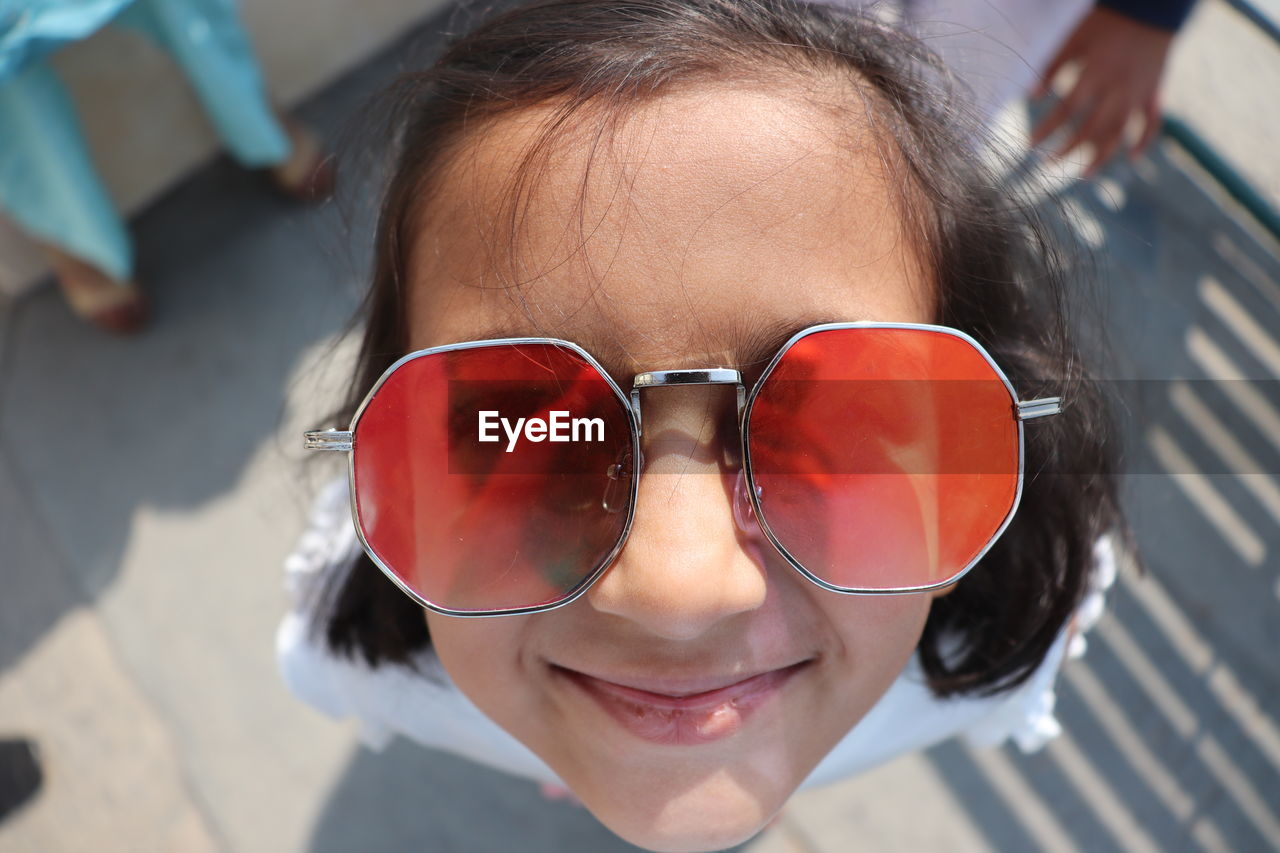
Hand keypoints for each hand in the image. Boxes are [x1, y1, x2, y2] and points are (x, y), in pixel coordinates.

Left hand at [1030, 6, 1174, 176]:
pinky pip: (1151, 123)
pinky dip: (1143, 141)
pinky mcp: (1153, 92)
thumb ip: (1051, 66)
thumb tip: (1028, 95)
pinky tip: (1131, 158)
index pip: (1066, 111)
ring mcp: (1137, 94)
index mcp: (1095, 75)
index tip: (1030, 144)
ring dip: (1101, 156)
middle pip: (1091, 129)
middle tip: (1047, 163)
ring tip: (1083, 174)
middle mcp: (1116, 90)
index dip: (1047, 129)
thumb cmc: (1106, 21)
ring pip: (1119, 133)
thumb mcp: (1074, 38)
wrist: (1151, 7)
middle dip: (1068, 149)